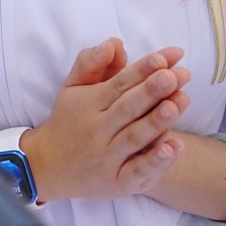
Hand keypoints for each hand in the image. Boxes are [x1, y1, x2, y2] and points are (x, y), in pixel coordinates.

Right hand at [22, 39, 191, 202]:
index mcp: (88, 103)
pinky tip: (174, 146)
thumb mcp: (72, 88)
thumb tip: (115, 42)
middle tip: (177, 74)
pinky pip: (138, 171)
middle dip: (153, 90)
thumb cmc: (68, 121)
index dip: (143, 69)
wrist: (46, 166)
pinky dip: (156, 160)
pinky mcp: (117, 182)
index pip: (119, 83)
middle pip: (128, 107)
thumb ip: (92, 63)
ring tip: (178, 102)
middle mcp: (97, 129)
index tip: (167, 56)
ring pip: (135, 137)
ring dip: (157, 121)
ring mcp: (107, 157)